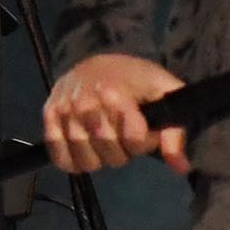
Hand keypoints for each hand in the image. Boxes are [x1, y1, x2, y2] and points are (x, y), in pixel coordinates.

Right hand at [43, 53, 190, 175]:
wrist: (97, 61)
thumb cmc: (134, 79)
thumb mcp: (163, 93)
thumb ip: (174, 131)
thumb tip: (181, 168)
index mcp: (116, 91)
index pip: (134, 139)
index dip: (146, 141)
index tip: (146, 129)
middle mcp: (85, 101)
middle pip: (110, 151)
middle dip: (124, 151)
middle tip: (125, 137)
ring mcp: (64, 110)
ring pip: (85, 158)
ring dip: (101, 159)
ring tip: (106, 142)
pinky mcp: (49, 117)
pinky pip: (60, 157)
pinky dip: (74, 161)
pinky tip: (86, 151)